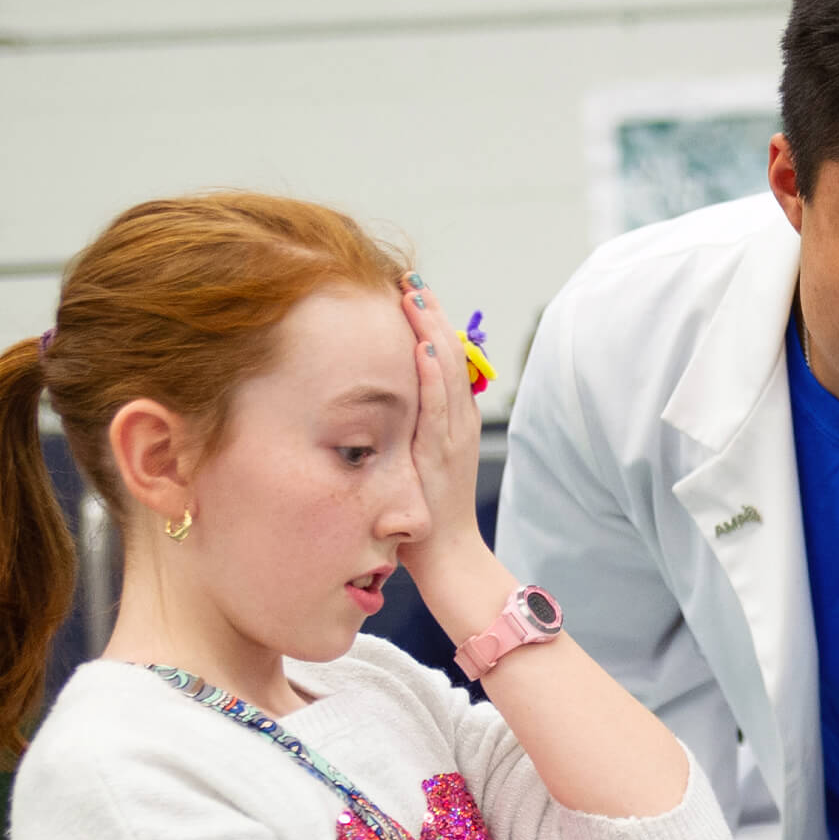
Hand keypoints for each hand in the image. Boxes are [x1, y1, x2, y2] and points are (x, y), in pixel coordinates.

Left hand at [397, 274, 490, 581]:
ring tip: (415, 297)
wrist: (451, 560)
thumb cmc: (429, 517)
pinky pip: (440, 409)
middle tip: (409, 279)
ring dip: (432, 332)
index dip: (429, 324)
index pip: (445, 361)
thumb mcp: (415, 465)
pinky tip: (422, 349)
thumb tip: (381, 408)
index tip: (408, 293)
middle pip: (451, 355)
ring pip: (448, 373)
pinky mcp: (442, 456)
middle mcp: (457, 424)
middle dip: (430, 315)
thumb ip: (404, 435)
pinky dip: (434, 377)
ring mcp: (452, 438)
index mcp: (452, 422)